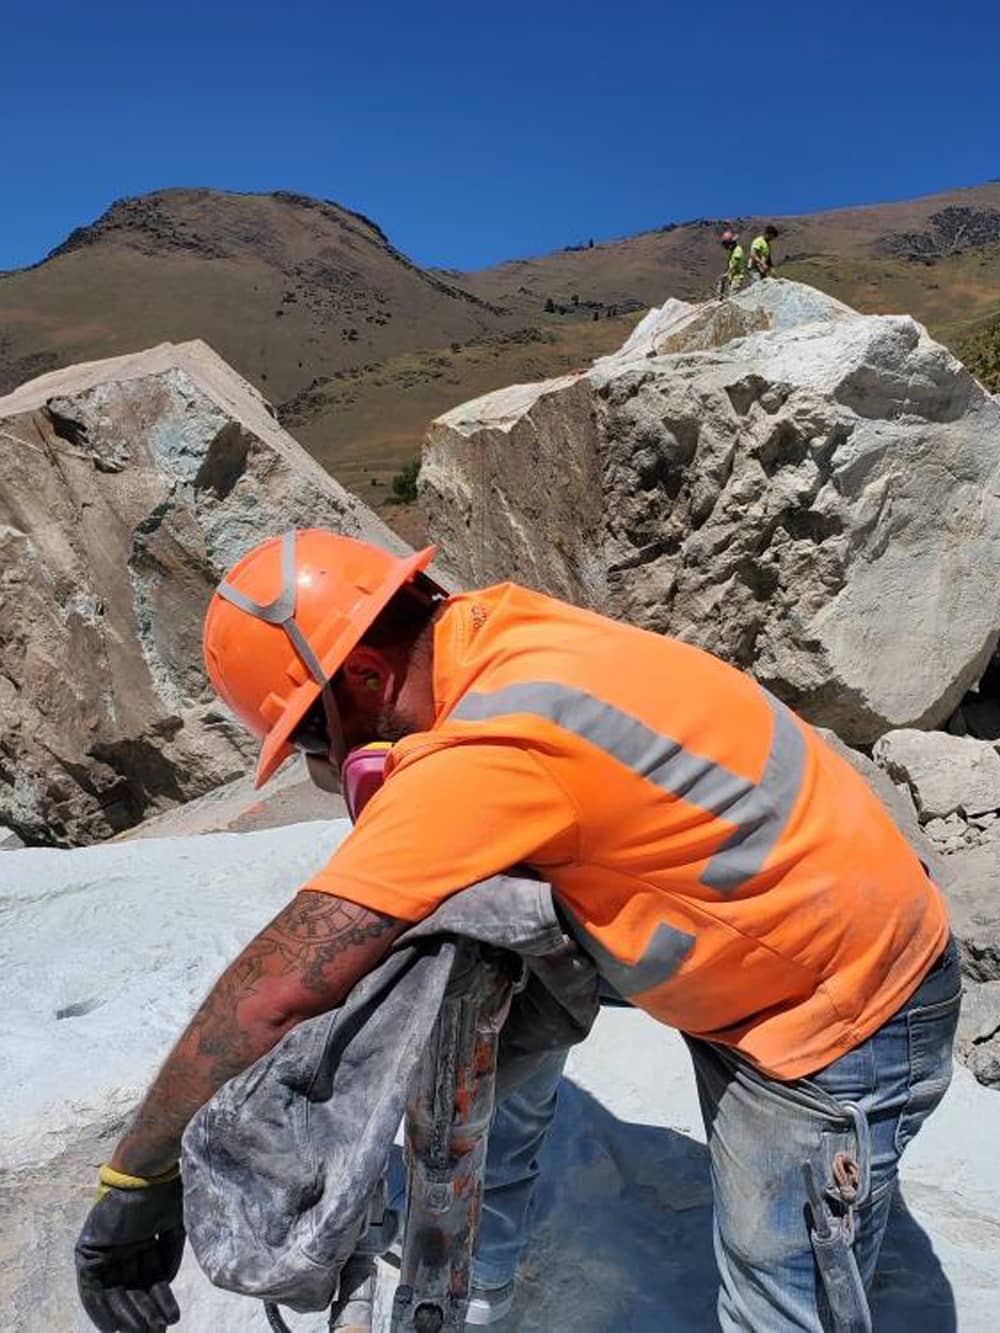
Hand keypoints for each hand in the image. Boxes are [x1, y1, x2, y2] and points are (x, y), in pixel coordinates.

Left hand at [75, 1165, 184, 1331]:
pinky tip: (118, 1326)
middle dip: (146, 1312)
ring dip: (130, 1314)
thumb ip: (169, 1257)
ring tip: (148, 1331)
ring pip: (115, 1292)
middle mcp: (123, 1246)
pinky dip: (103, 1308)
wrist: (147, 1173)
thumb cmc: (165, 1192)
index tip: (170, 1318)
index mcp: (143, 1237)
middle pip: (133, 1288)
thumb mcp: (175, 1227)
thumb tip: (163, 1285)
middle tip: (159, 1331)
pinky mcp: (89, 1250)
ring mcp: (105, 1249)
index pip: (150, 1276)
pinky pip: (92, 1287)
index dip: (159, 1299)